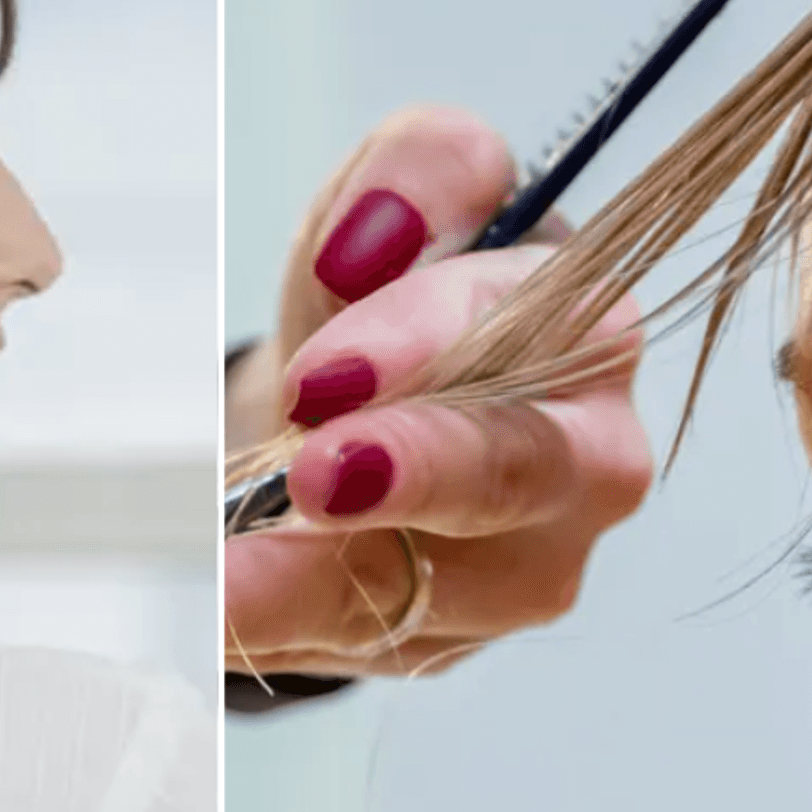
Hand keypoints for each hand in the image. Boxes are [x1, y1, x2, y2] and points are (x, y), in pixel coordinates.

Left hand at [224, 106, 653, 676]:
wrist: (353, 414)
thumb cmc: (390, 301)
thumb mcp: (393, 206)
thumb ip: (415, 173)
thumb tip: (374, 234)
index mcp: (590, 325)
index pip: (537, 320)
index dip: (426, 341)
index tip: (325, 370)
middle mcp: (589, 457)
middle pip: (523, 469)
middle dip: (417, 469)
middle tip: (317, 474)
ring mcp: (529, 565)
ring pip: (439, 583)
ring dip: (323, 577)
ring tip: (231, 574)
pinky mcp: (450, 636)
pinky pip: (367, 639)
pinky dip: (282, 621)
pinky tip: (222, 608)